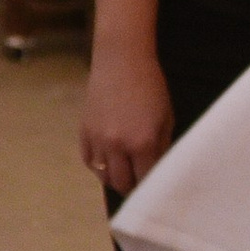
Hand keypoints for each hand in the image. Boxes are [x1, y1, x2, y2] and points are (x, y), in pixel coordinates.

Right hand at [78, 48, 172, 198]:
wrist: (121, 61)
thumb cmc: (151, 87)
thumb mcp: (165, 118)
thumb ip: (162, 147)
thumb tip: (156, 169)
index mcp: (143, 143)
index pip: (146, 180)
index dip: (151, 187)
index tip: (155, 188)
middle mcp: (118, 146)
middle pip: (122, 184)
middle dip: (132, 187)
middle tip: (139, 183)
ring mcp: (98, 140)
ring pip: (104, 177)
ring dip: (115, 179)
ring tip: (124, 173)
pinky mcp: (84, 133)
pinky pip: (89, 162)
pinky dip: (99, 167)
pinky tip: (109, 162)